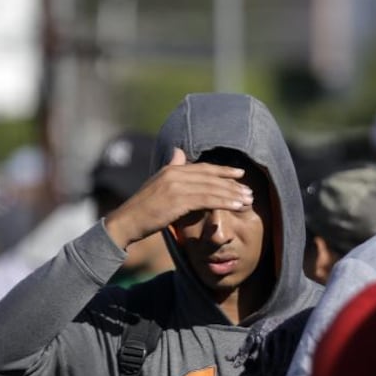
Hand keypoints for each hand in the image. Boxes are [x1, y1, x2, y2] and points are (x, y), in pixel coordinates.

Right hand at [103, 147, 253, 248]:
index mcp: (171, 169)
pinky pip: (207, 199)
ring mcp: (176, 186)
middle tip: (249, 189)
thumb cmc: (143, 209)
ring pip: (212, 188)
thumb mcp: (157, 185)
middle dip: (232, 183)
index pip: (203, 168)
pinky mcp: (178, 200)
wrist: (126, 222)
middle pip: (211, 176)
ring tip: (248, 200)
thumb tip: (179, 153)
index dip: (223, 170)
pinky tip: (237, 206)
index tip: (239, 174)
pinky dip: (225, 202)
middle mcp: (174, 173)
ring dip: (233, 194)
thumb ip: (171, 169)